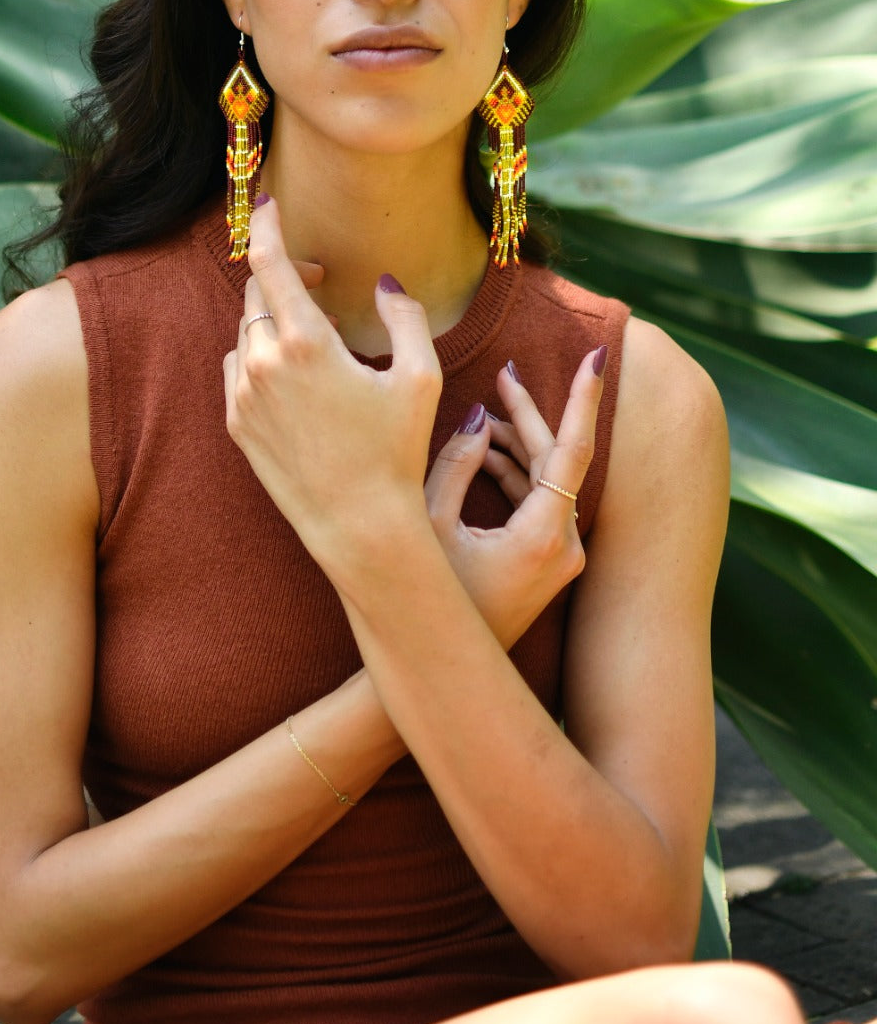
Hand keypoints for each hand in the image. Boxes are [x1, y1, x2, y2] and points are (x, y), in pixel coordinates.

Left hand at [223, 198, 441, 584]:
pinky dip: (259, 356)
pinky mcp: (235, 423)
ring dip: (274, 320)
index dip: (269, 226)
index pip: (271, 263)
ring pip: (246, 331)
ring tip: (317, 339)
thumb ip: (405, 316)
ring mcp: (242, 396)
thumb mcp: (419, 376)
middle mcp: (263, 363)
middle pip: (257, 293)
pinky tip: (295, 376)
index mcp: (305, 343)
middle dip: (285, 277)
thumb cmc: (397, 452)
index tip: (267, 202)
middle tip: (319, 281)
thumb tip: (385, 283)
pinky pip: (237, 368)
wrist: (359, 525)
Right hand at [423, 353, 604, 646]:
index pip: (573, 450)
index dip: (582, 398)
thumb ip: (457, 462)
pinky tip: (486, 453)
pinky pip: (541, 504)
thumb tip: (478, 416)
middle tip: (508, 371)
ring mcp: (561, 558)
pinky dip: (516, 476)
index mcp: (544, 535)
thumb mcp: (432, 522)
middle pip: (556, 461)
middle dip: (529, 415)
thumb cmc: (427, 600)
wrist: (442, 667)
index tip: (597, 356)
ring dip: (516, 446)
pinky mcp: (549, 564)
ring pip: (547, 482)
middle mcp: (565, 546)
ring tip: (485, 411)